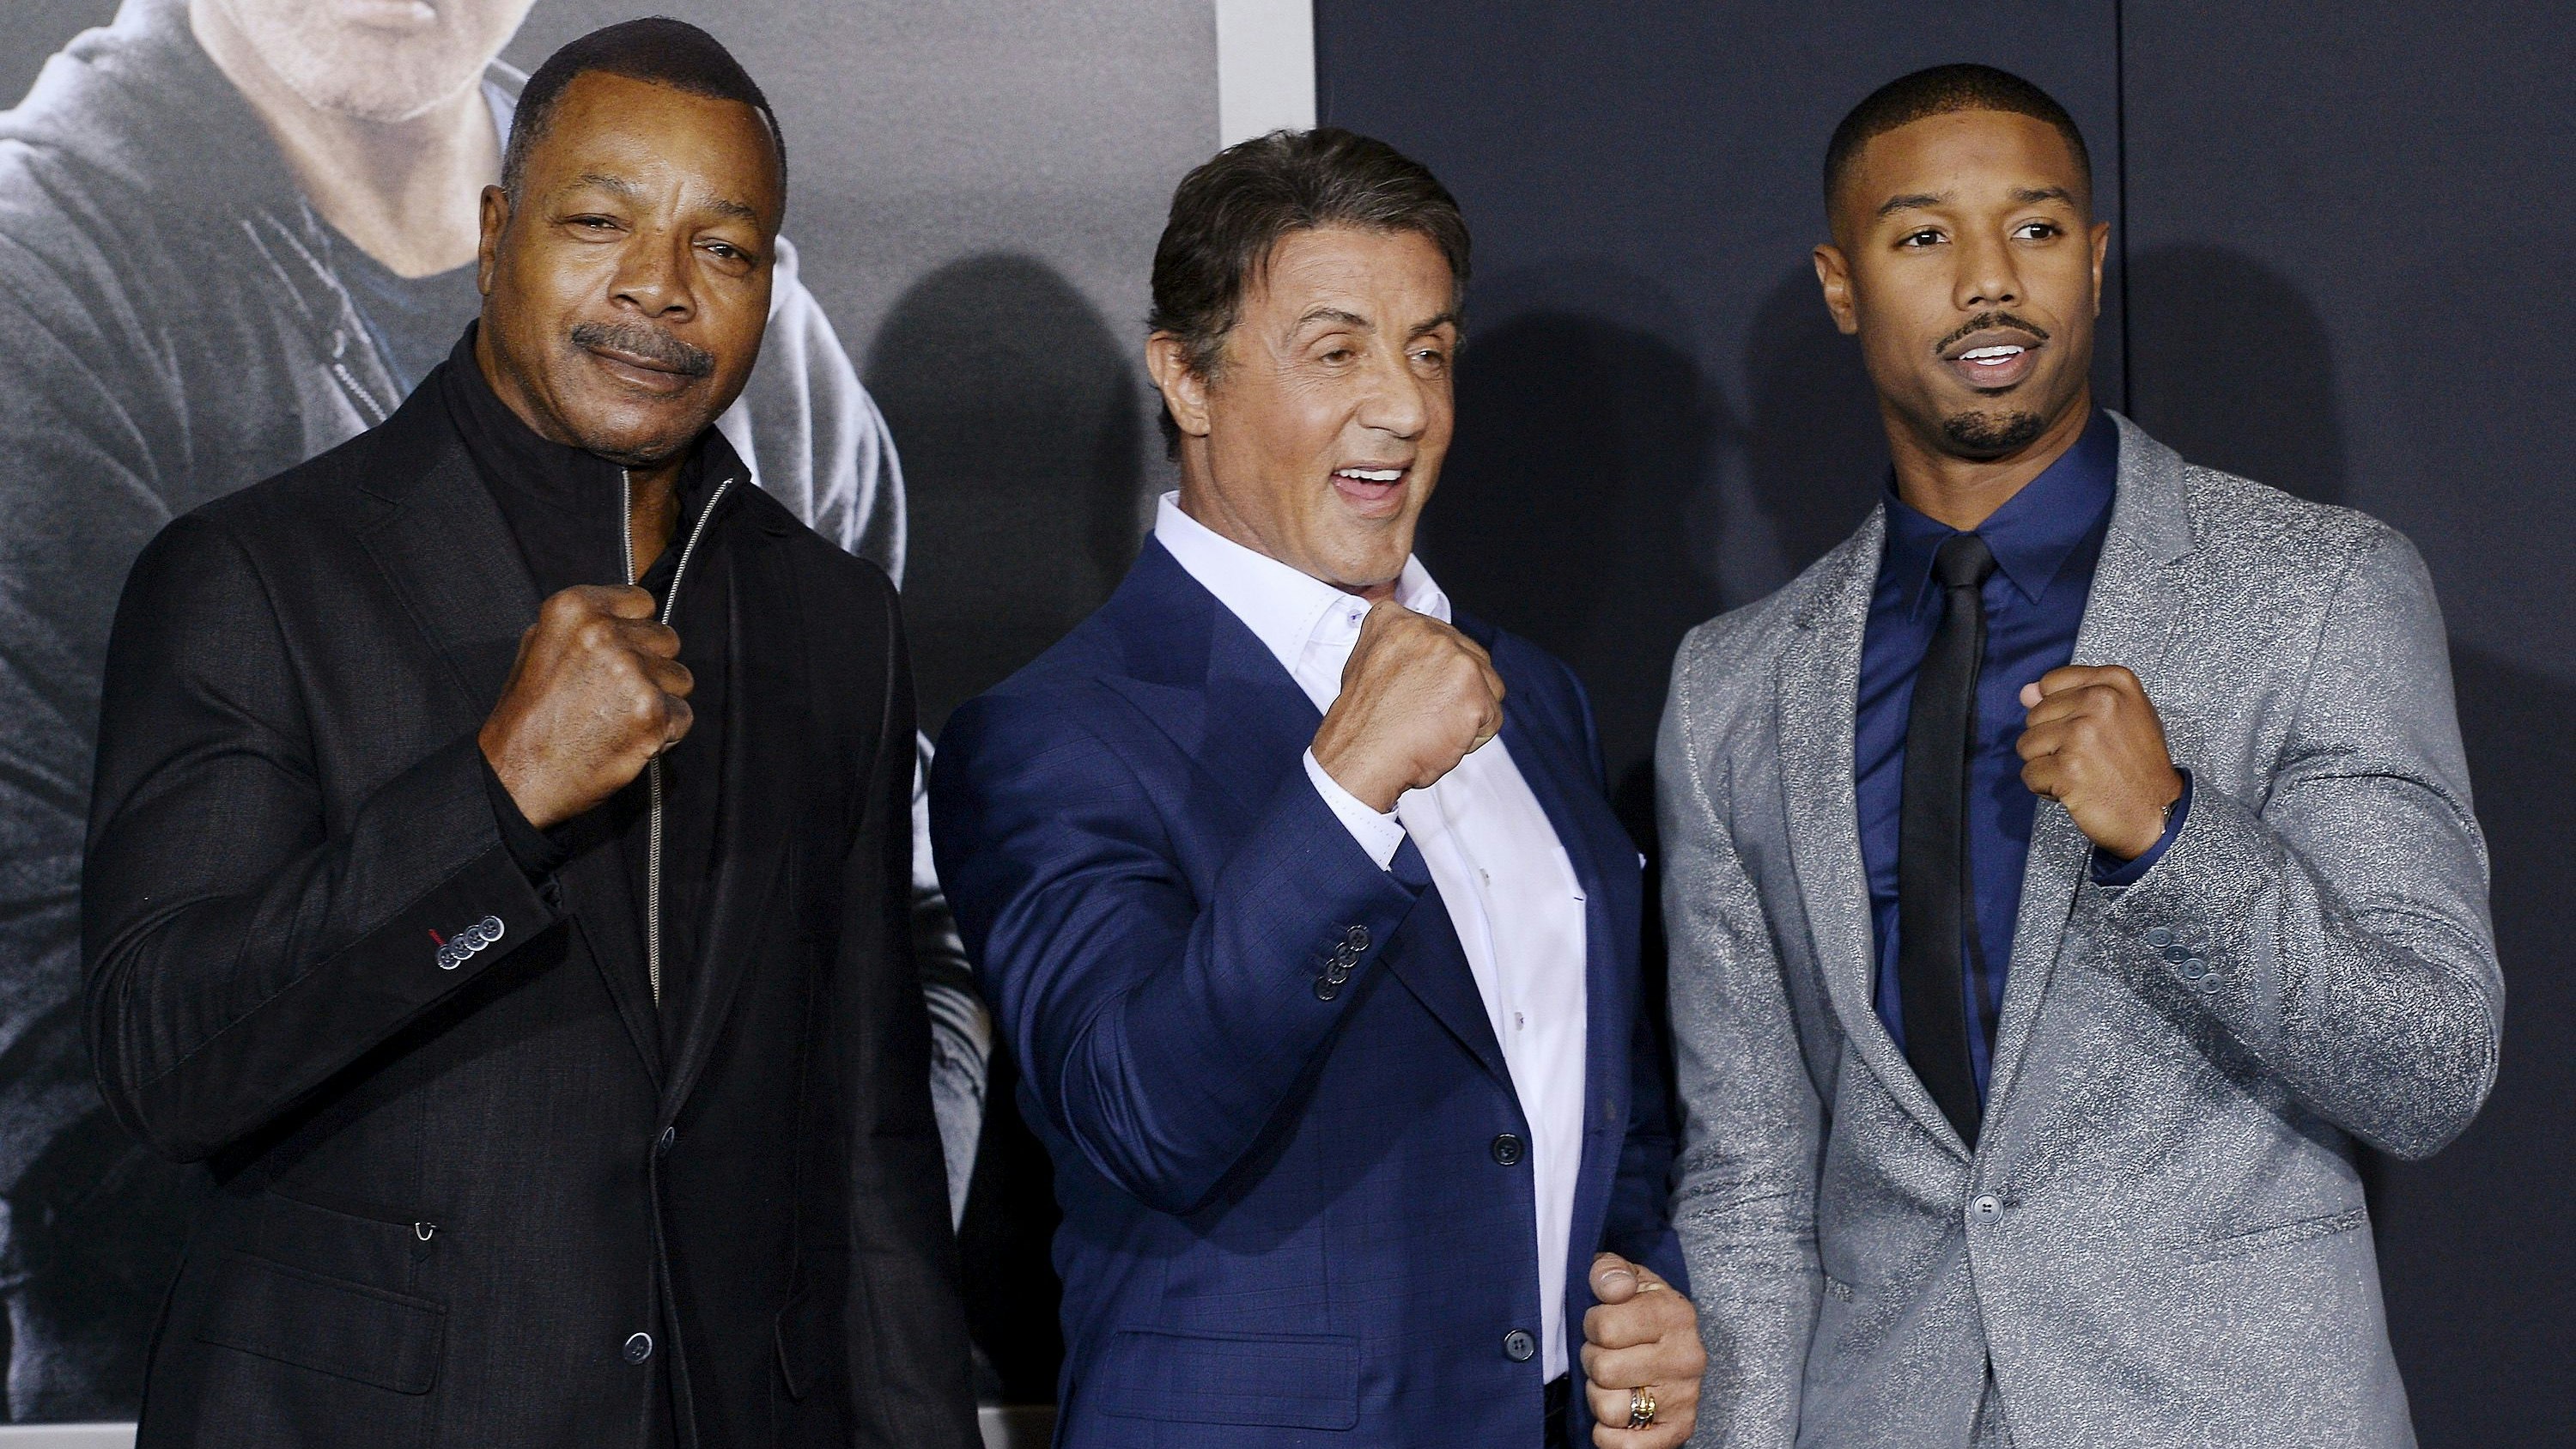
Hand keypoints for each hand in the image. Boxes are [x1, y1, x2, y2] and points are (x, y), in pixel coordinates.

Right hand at [478, 585, 692, 829]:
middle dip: (650, 666)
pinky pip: (683, 716)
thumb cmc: (527, 717)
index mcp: (576, 608)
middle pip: (667, 640)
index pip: (642, 602)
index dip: (634, 632)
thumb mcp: (538, 648)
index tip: (616, 656)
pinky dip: (663, 733)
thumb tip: (626, 616)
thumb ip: (583, 626)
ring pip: (680, 678)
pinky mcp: (651, 712)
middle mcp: (605, 632)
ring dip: (659, 700)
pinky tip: (627, 740)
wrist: (516, 778)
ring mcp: (631, 672)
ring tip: (617, 719)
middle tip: (613, 696)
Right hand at [1310, 600, 1504, 811]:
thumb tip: (1420, 653)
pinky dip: (1474, 737)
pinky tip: (1443, 740)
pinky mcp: (1474, 690)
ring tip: (1432, 727)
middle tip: (1425, 715)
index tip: (1420, 691)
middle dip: (1458, 691)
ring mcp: (1455, 659)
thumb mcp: (1367, 664)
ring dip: (1468, 712)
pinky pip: (1492, 718)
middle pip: (1472, 659)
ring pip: (1489, 686)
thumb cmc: (1363, 724)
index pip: (1443, 639)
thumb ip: (1398, 650)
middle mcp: (1429, 631)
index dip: (1438, 672)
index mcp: (1397, 620)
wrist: (1360, 757)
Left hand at [1580, 1253, 1701, 1447]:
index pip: (1604, 1327)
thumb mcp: (1627, 1278)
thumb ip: (1610, 1271)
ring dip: (1599, 1396)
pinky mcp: (1680, 1429)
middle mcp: (1687, 1357)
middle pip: (1603, 1369)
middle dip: (1593, 1361)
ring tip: (1613, 1382)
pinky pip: (1625, 1446)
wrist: (1675, 1346)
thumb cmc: (1641, 1310)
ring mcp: (1685, 1397)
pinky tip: (1616, 1416)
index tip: (1603, 1324)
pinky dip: (1608, 1435)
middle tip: (1607, 1355)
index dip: (1592, 1326)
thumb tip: (1612, 1287)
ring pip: (1610, 1408)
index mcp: (1674, 1313)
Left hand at [2015, 664, 2183, 859]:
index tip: (2088, 731)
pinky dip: (2045, 788)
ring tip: (2081, 773)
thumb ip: (2069, 697)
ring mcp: (2083, 734)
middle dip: (2051, 742)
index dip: (2058, 712)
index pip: (2050, 683)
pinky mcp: (2068, 767)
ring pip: (2027, 745)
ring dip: (2046, 765)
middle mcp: (2100, 701)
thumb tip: (2025, 691)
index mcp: (2115, 682)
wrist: (2157, 812)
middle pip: (2035, 715)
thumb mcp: (2118, 717)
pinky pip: (2029, 774)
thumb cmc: (2137, 765)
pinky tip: (2075, 790)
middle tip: (2088, 758)